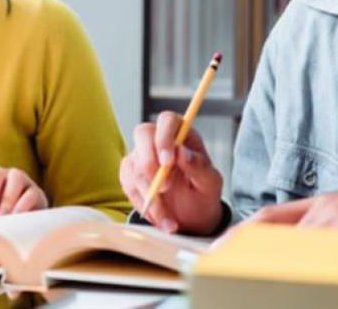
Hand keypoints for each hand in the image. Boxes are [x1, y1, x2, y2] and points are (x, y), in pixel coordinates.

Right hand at [119, 111, 223, 234]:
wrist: (192, 217)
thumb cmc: (203, 193)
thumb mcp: (210, 183)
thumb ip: (199, 166)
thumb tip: (182, 153)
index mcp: (182, 134)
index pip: (167, 120)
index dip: (164, 137)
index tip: (168, 161)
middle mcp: (159, 140)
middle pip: (142, 133)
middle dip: (149, 163)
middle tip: (165, 189)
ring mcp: (141, 155)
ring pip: (134, 165)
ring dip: (149, 194)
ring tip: (168, 216)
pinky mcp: (130, 174)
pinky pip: (127, 184)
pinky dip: (142, 203)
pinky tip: (158, 216)